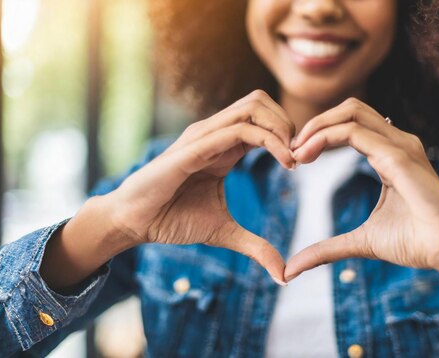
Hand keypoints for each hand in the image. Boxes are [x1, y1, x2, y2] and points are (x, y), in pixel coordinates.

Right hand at [110, 90, 294, 282]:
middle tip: (303, 155)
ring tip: (294, 159)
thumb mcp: (224, 232)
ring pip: (253, 107)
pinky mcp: (193, 147)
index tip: (304, 162)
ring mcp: (203, 136)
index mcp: (224, 146)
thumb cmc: (172, 219)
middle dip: (290, 122)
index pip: (263, 118)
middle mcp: (215, 133)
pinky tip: (285, 163)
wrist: (134, 222)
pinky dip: (268, 141)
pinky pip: (238, 130)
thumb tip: (283, 273)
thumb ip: (255, 246)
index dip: (288, 134)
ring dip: (282, 128)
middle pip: (261, 101)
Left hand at [284, 98, 438, 280]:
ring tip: (296, 151)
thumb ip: (327, 248)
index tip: (296, 158)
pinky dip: (324, 137)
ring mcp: (400, 145)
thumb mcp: (361, 242)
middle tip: (291, 150)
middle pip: (349, 108)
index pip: (350, 124)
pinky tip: (306, 155)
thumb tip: (293, 268)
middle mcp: (396, 142)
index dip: (320, 134)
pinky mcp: (398, 155)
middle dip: (315, 123)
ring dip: (316, 126)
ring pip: (350, 112)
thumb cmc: (416, 242)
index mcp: (390, 154)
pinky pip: (353, 132)